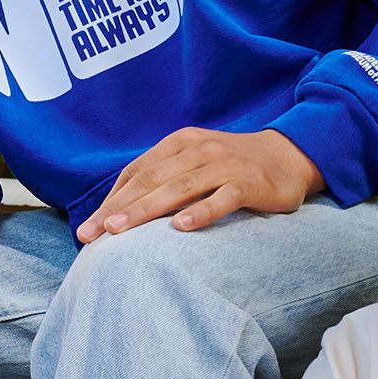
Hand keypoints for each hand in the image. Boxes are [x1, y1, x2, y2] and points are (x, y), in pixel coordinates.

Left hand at [76, 128, 321, 241]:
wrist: (289, 155)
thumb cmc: (232, 165)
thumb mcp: (195, 162)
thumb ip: (164, 178)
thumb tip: (121, 210)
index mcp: (179, 144)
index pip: (137, 173)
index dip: (110, 200)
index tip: (88, 228)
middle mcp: (197, 150)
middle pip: (150, 181)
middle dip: (116, 209)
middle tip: (91, 234)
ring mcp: (223, 165)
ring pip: (178, 188)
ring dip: (145, 210)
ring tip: (119, 231)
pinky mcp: (248, 182)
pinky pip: (221, 197)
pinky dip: (201, 211)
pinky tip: (181, 227)